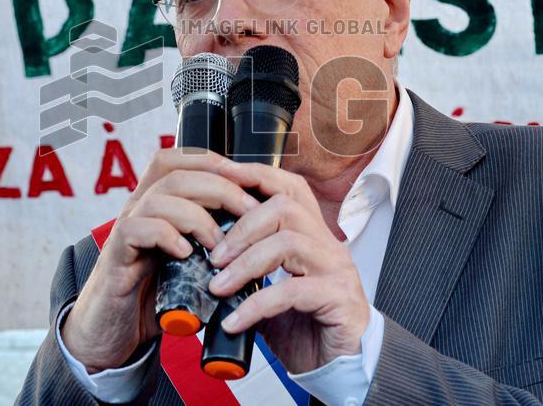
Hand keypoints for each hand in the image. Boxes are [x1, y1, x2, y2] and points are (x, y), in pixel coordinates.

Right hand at [61, 148, 259, 372]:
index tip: (248, 179)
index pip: (178, 159)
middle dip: (219, 186)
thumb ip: (212, 240)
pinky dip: (166, 236)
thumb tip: (259, 229)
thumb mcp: (189, 261)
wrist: (111, 335)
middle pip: (175, 172)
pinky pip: (136, 229)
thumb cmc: (156, 295)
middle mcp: (138, 209)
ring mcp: (124, 231)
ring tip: (218, 243)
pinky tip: (186, 254)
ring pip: (158, 198)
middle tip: (249, 211)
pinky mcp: (114, 257)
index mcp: (156, 204)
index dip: (212, 160)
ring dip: (197, 216)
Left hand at [207, 161, 370, 373]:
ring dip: (245, 263)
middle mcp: (328, 244)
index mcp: (311, 235)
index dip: (256, 175)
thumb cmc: (306, 327)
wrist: (339, 367)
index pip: (288, 188)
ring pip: (287, 243)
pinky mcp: (339, 298)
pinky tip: (234, 322)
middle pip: (285, 207)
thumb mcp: (268, 293)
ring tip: (219, 287)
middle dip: (242, 227)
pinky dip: (256, 305)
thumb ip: (246, 274)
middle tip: (214, 256)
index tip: (221, 176)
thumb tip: (203, 264)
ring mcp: (337, 269)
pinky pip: (292, 291)